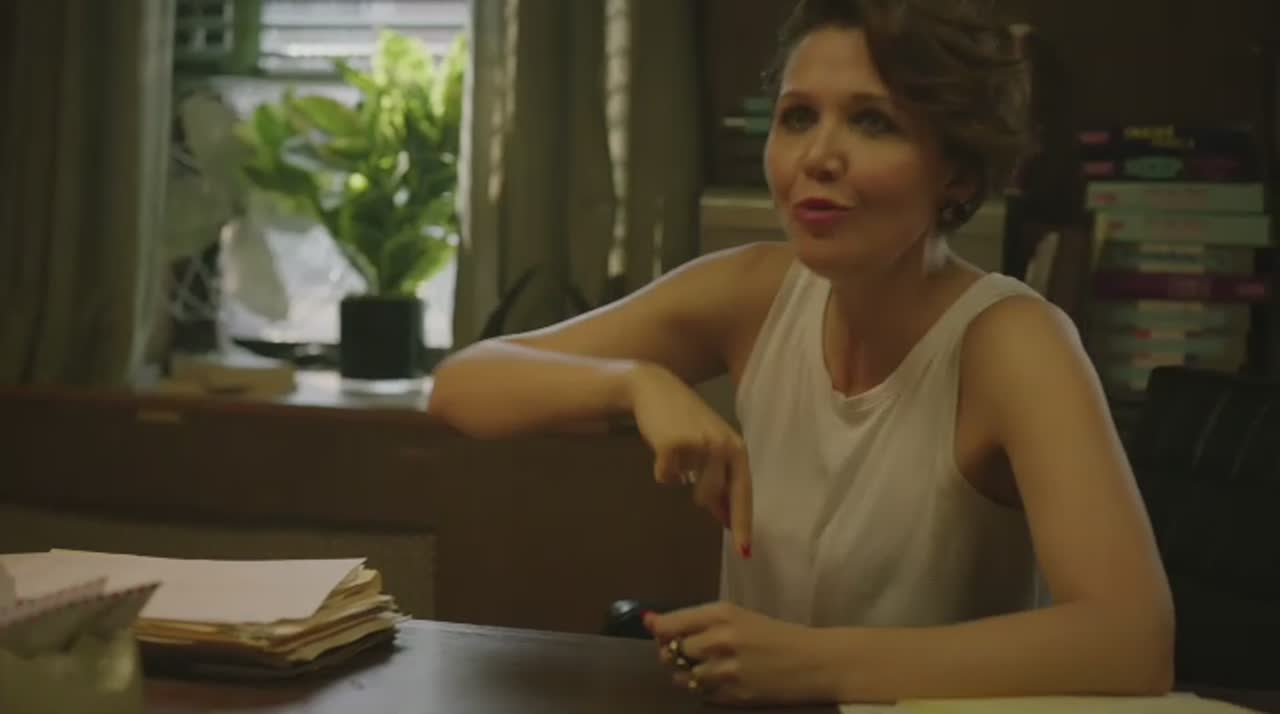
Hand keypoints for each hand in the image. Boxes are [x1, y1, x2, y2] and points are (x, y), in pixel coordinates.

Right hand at [625, 363, 752, 556]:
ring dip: (681, 479)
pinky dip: (661, 470)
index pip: (743, 493)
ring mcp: (700, 444)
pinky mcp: (674, 445)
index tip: (744, 552)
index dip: (743, 524)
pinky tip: (662, 448)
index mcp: (737, 449)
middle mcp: (724, 446)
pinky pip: (666, 478)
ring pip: (692, 491)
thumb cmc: (684, 422)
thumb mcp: (709, 449)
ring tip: (678, 455)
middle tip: (688, 468)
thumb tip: (726, 519)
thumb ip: (720, 481)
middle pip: (714, 496)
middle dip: (700, 495)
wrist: (654, 389)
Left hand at [644, 602, 831, 705]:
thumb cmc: (774, 634)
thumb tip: (649, 622)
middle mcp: (720, 640)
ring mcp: (726, 671)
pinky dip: (703, 689)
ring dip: (686, 674)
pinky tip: (720, 680)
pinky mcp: (732, 696)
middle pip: (671, 652)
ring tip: (706, 667)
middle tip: (688, 652)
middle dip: (673, 654)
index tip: (664, 634)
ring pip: (682, 677)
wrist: (813, 662)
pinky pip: (700, 695)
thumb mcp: (736, 616)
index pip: (669, 625)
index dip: (660, 632)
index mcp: (722, 614)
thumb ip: (693, 620)